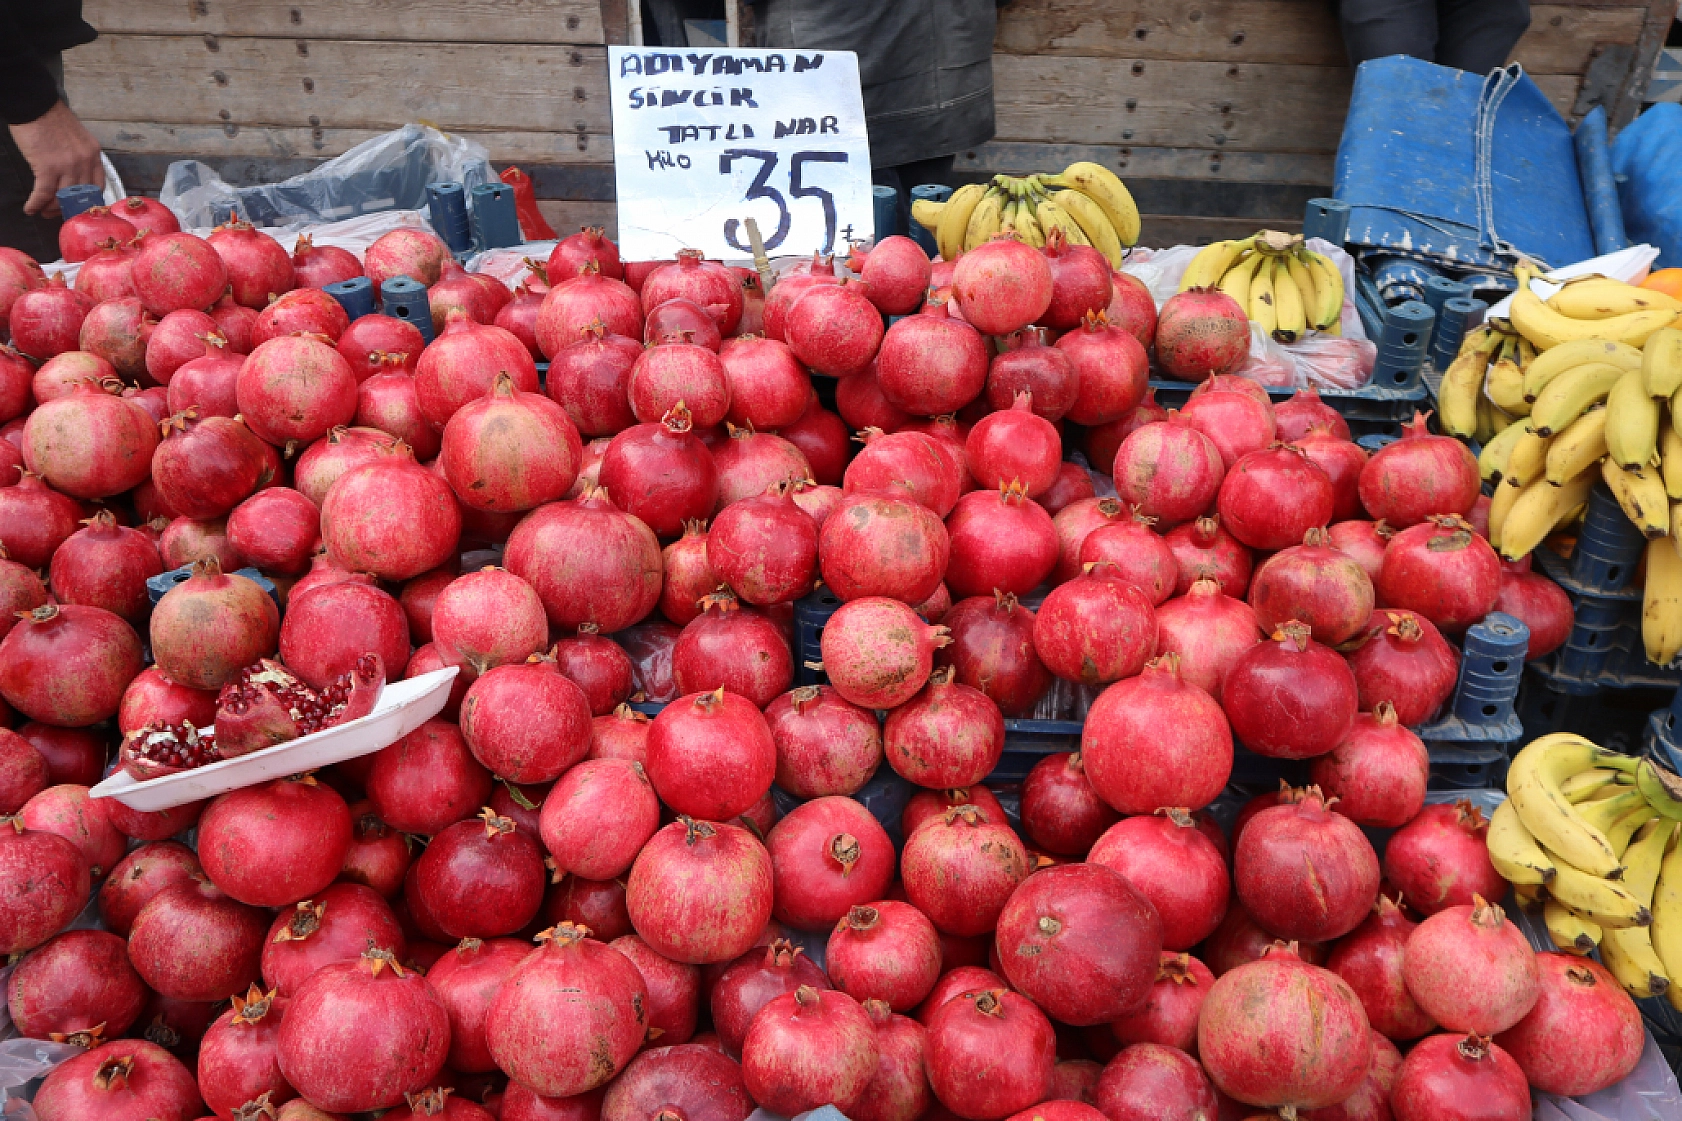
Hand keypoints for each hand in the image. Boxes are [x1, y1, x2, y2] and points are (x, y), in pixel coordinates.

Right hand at [9, 101, 103, 217]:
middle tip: (57, 213)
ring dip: (51, 207)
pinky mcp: (48, 167)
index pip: (98, 186)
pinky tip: (31, 208)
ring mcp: (68, 166)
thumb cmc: (51, 118)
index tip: (79, 206)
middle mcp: (85, 162)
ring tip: (42, 210)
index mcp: (94, 154)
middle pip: (80, 195)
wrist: (34, 105)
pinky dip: (36, 203)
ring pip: (62, 197)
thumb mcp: (76, 138)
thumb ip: (79, 157)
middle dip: (68, 207)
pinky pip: (44, 193)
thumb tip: (71, 177)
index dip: (88, 200)